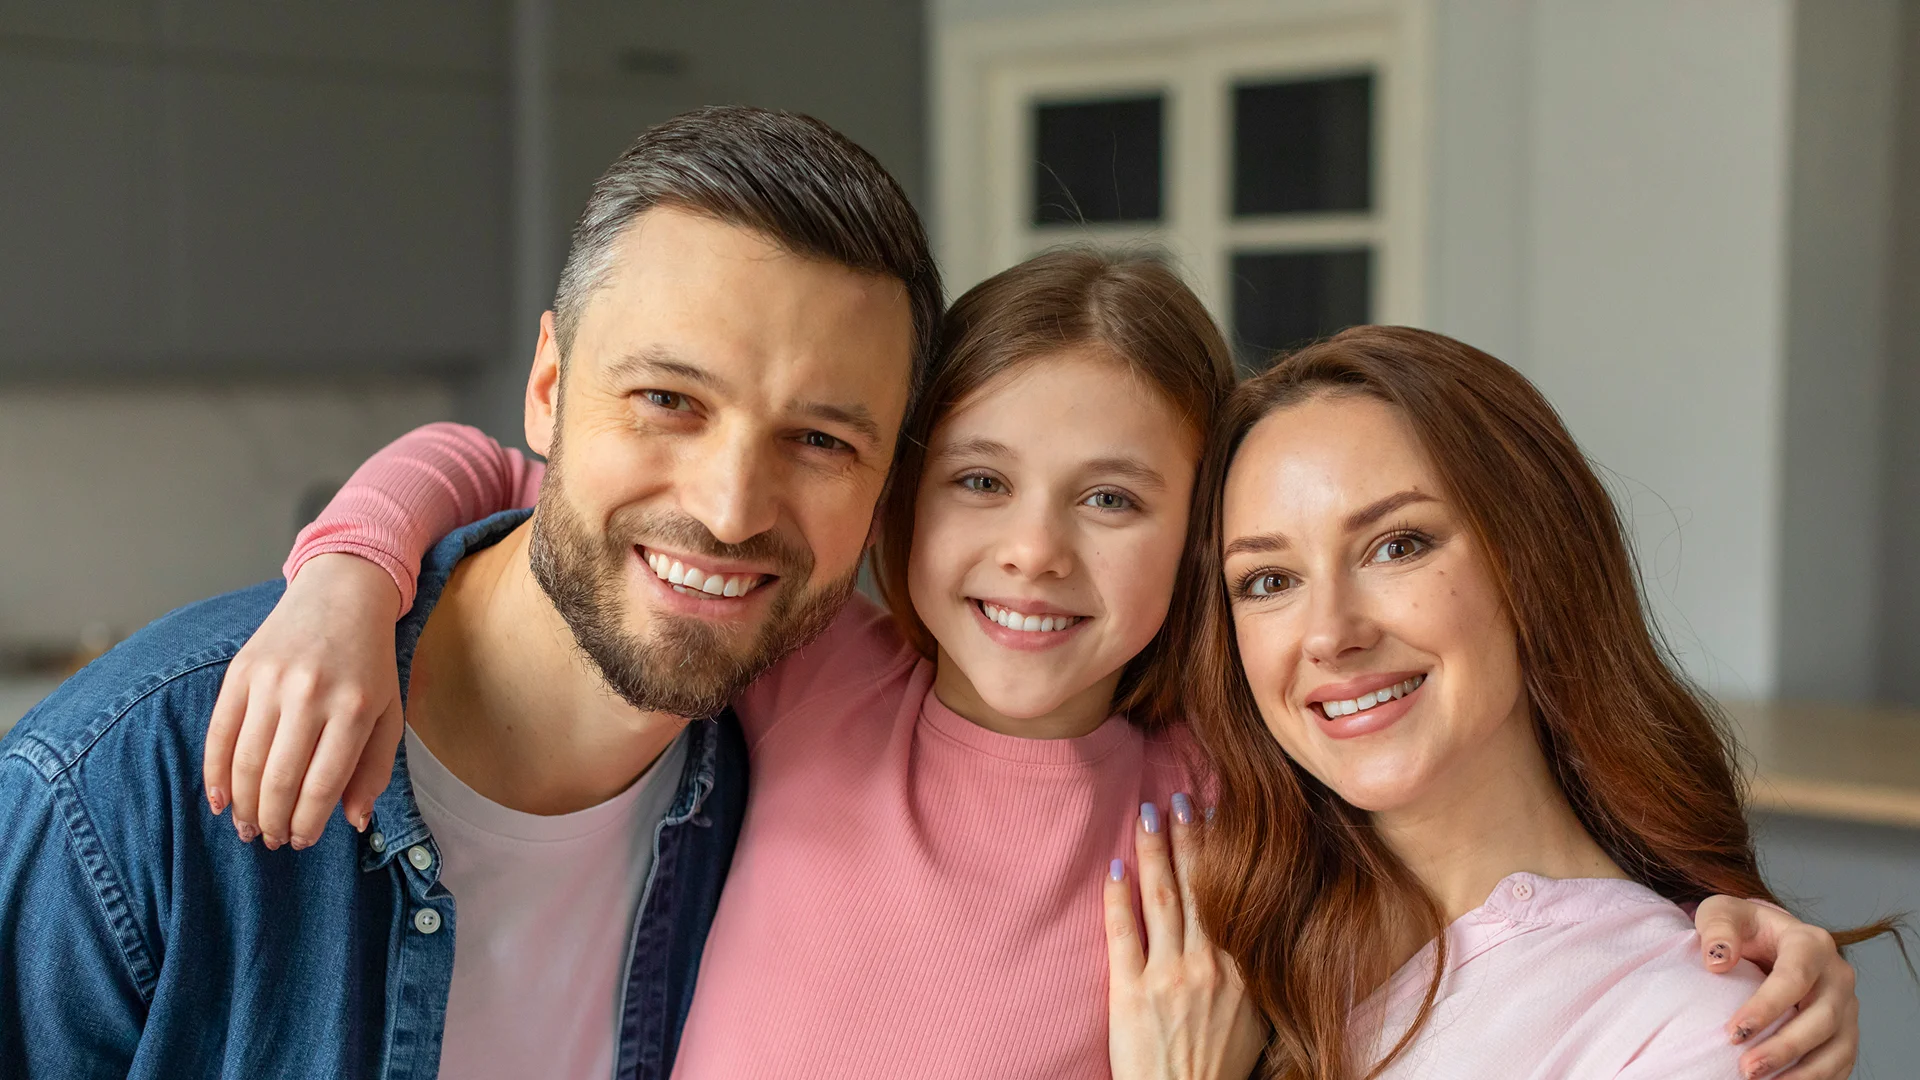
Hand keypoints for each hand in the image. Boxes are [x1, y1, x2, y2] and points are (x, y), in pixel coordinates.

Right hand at [203, 553, 405, 848]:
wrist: (340, 597)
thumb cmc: (369, 664)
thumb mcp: (389, 712)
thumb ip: (373, 769)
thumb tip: (354, 821)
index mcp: (354, 709)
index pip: (323, 784)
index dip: (308, 822)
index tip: (302, 841)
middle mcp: (311, 695)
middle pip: (280, 779)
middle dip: (274, 820)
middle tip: (273, 840)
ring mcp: (272, 682)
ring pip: (247, 761)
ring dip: (244, 804)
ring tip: (249, 827)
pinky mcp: (241, 671)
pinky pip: (219, 732)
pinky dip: (215, 773)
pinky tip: (220, 800)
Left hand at [1106, 794, 1266, 1079]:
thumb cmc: (1220, 1067)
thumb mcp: (1256, 1018)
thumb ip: (1250, 971)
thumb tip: (1250, 929)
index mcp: (1243, 970)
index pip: (1232, 896)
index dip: (1223, 853)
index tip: (1216, 814)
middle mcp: (1210, 967)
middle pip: (1198, 887)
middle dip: (1188, 837)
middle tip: (1179, 797)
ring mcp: (1168, 978)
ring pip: (1162, 899)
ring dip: (1154, 852)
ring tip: (1148, 815)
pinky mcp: (1131, 995)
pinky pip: (1122, 934)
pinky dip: (1117, 898)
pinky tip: (1114, 869)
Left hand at [1694, 895, 1858, 1078]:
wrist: (1767, 940)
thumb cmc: (1743, 927)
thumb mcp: (1723, 913)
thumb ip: (1718, 928)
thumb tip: (1718, 960)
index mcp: (1810, 942)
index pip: (1795, 977)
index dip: (1767, 1007)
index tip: (1733, 1032)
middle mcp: (1837, 974)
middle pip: (1822, 1017)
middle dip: (1784, 1047)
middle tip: (1746, 1068)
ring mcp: (1847, 1004)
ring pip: (1838, 1046)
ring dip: (1804, 1072)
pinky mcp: (1846, 1030)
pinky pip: (1842, 1061)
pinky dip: (1818, 1079)